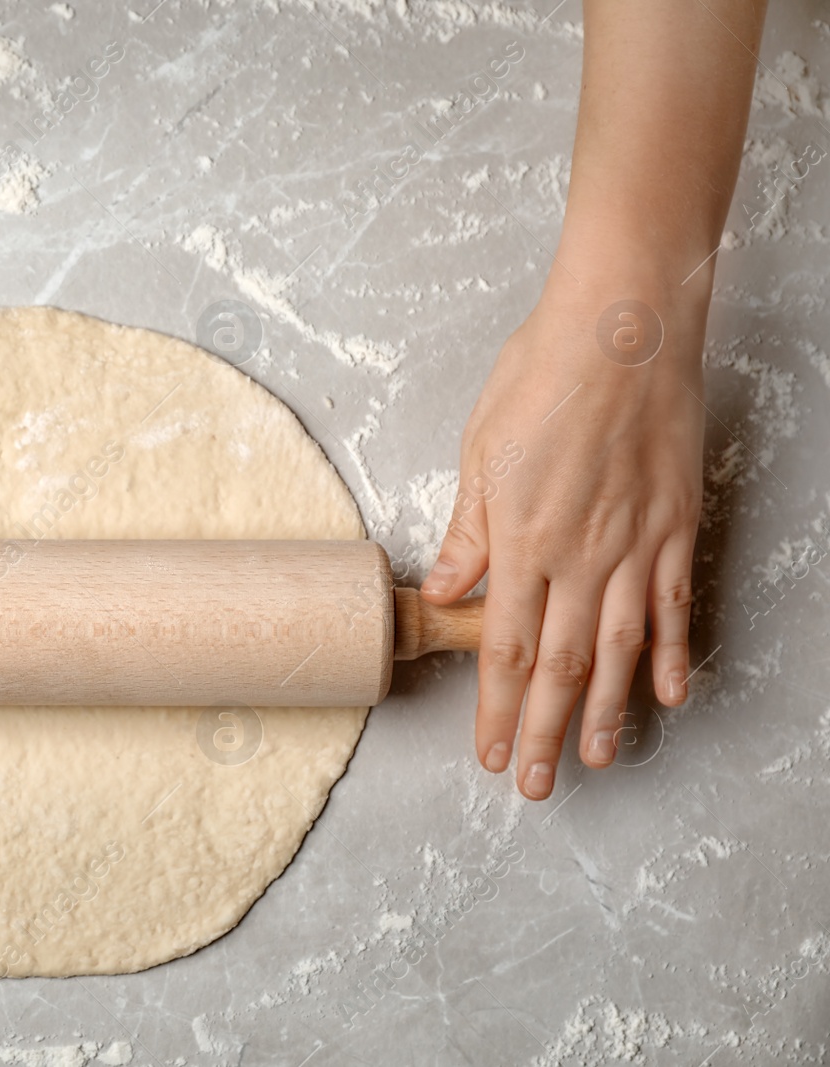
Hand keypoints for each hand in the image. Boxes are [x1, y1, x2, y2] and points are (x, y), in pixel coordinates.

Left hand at [420, 274, 705, 799]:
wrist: (620, 330)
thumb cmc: (541, 378)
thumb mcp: (481, 453)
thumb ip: (468, 534)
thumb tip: (444, 594)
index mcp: (521, 539)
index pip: (502, 646)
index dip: (493, 707)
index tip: (485, 750)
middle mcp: (579, 554)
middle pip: (559, 664)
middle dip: (539, 730)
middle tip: (531, 784)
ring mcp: (634, 544)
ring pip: (618, 649)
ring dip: (604, 711)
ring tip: (592, 760)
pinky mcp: (677, 525)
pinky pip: (674, 604)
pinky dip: (671, 652)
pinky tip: (667, 694)